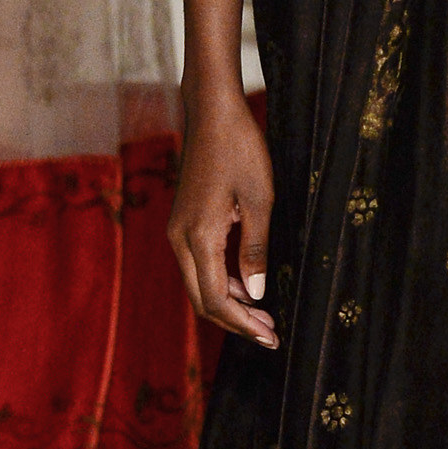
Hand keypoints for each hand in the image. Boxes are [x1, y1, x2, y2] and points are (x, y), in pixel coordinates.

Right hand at [169, 85, 276, 345]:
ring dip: (229, 303)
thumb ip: (255, 249)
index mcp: (200, 236)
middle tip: (270, 332)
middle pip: (202, 300)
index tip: (270, 337)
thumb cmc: (240, 149)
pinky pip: (198, 265)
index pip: (216, 299)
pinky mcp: (183, 222)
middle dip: (236, 321)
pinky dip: (221, 282)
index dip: (243, 324)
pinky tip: (246, 283)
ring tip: (263, 313)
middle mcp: (180, 239)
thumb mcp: (260, 200)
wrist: (211, 112)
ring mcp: (178, 230)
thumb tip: (256, 293)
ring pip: (199, 284)